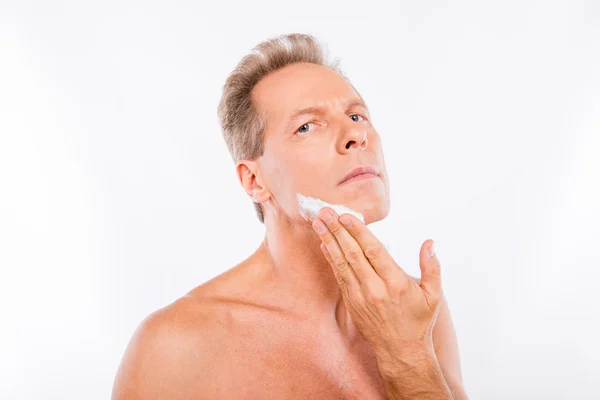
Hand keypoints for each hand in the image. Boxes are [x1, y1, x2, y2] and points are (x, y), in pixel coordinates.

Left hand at [312, 207, 443, 362]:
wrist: (401, 352)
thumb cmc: (418, 322)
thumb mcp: (433, 296)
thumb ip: (432, 267)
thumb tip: (430, 242)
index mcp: (396, 282)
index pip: (373, 250)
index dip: (358, 231)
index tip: (346, 216)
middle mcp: (376, 288)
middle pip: (353, 253)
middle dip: (337, 230)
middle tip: (325, 212)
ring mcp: (361, 297)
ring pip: (342, 264)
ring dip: (328, 241)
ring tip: (318, 223)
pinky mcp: (352, 304)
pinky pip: (339, 277)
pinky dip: (331, 259)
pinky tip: (324, 245)